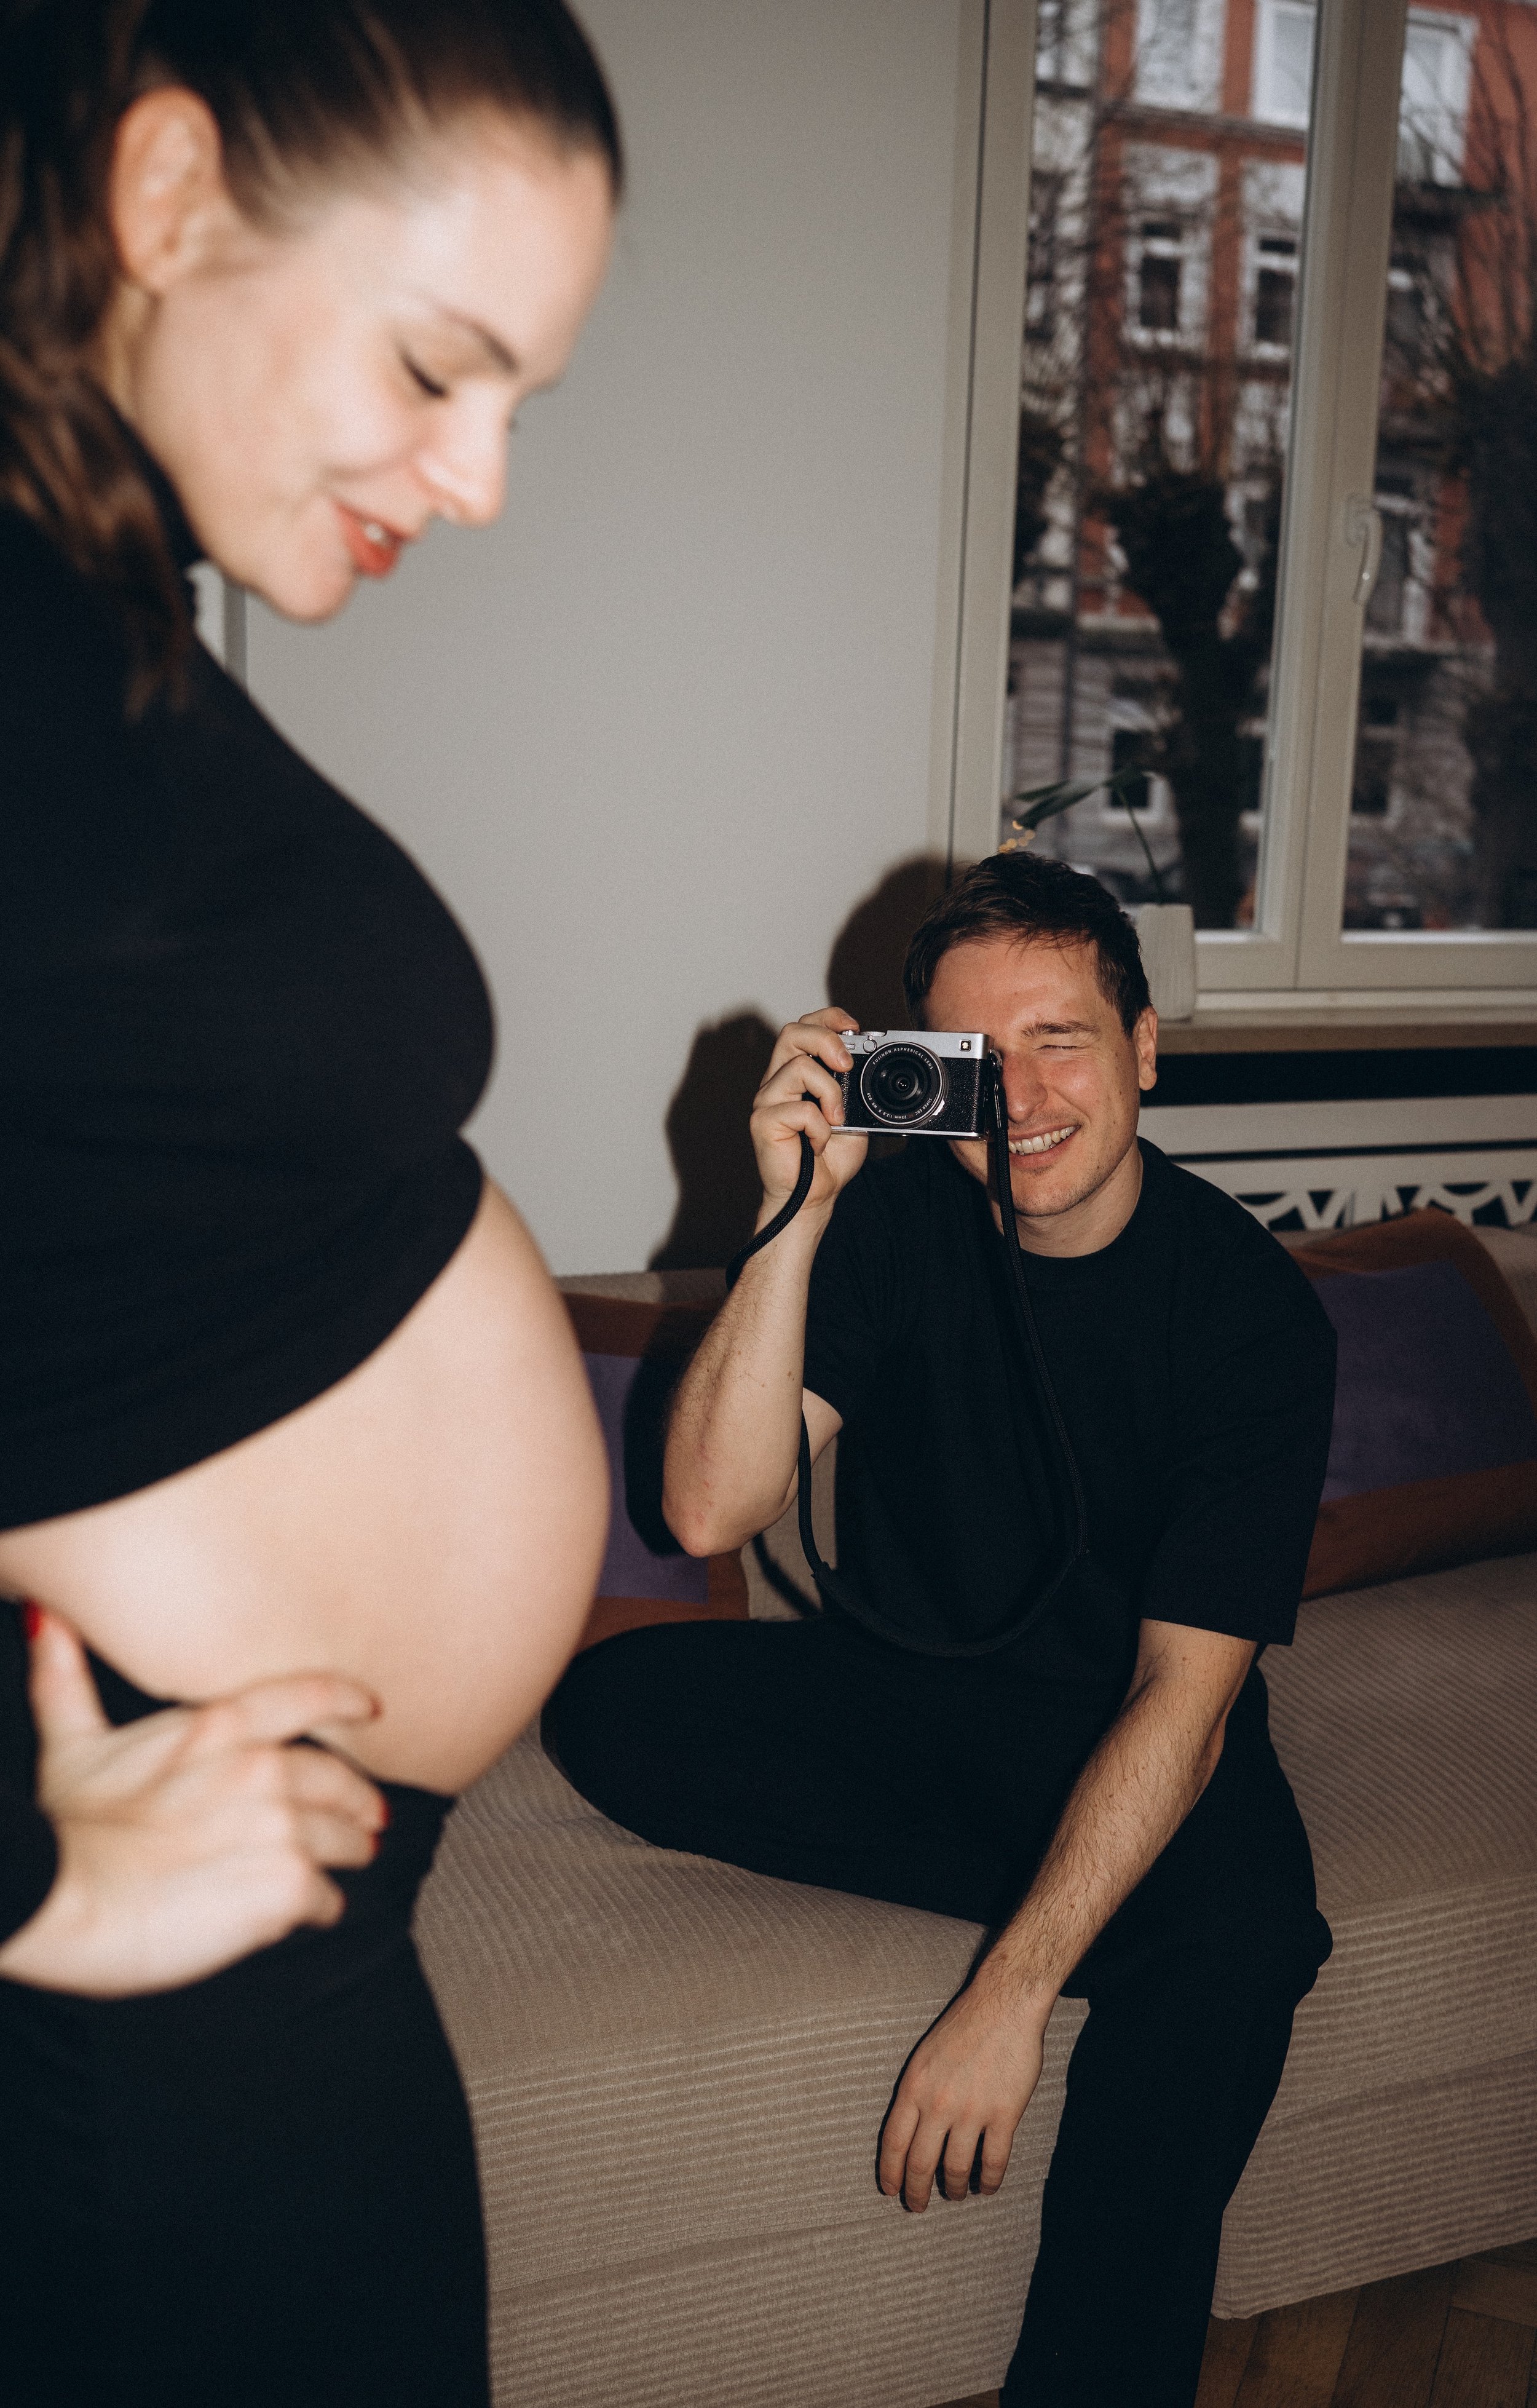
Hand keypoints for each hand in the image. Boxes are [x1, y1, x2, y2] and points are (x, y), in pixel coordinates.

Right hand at [0, 1609, 385, 1997]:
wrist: (61, 1900)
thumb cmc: (63, 1829)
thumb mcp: (70, 1744)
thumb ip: (67, 1680)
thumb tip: (47, 1619)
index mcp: (219, 1727)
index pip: (307, 1696)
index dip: (345, 1700)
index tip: (370, 1707)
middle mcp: (263, 1768)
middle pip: (340, 1781)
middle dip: (356, 1802)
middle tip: (369, 1818)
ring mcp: (282, 1826)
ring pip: (346, 1840)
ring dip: (345, 1854)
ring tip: (341, 1866)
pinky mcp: (288, 1885)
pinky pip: (329, 1900)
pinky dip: (321, 1908)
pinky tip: (308, 1912)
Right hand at [749, 1007, 868, 1215]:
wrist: (816, 1196)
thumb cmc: (830, 1157)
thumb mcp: (855, 1114)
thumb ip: (856, 1088)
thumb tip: (871, 1063)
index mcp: (797, 1073)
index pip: (804, 1027)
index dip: (828, 1018)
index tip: (855, 1028)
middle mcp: (778, 1081)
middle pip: (792, 1032)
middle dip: (826, 1039)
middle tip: (847, 1064)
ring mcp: (767, 1100)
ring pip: (798, 1067)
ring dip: (829, 1092)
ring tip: (836, 1120)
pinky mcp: (763, 1122)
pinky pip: (800, 1110)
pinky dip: (819, 1128)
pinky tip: (818, 1143)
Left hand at [878, 1968, 1050, 2210]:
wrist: (1003, 2005)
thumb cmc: (963, 2026)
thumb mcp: (924, 2056)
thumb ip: (916, 2093)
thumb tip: (911, 2131)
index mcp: (913, 2087)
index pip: (893, 2143)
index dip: (890, 2173)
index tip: (890, 2190)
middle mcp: (938, 2104)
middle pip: (920, 2164)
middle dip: (916, 2193)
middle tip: (917, 2207)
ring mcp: (972, 2111)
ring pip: (957, 2169)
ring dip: (954, 2189)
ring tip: (956, 2194)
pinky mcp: (1003, 2115)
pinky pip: (993, 2162)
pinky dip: (989, 2181)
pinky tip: (987, 2186)